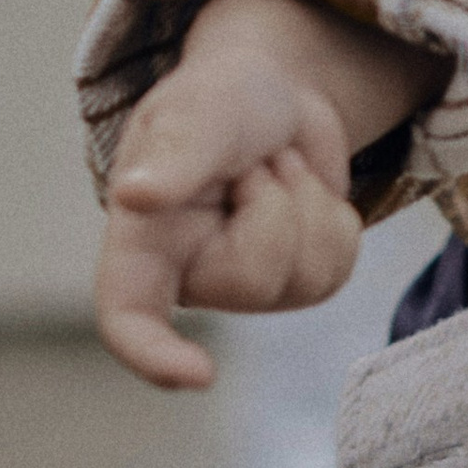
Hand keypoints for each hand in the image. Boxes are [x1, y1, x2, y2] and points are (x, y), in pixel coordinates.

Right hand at [94, 0, 440, 389]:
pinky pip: (338, 270)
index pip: (129, 320)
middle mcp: (189, 276)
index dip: (154, 357)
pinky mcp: (297, 282)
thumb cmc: (219, 100)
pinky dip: (334, 216)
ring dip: (306, 201)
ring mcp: (247, 288)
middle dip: (273, 202)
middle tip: (251, 162)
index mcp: (142, 242)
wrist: (276, 92)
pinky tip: (302, 190)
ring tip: (273, 170)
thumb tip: (136, 196)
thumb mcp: (199, 112)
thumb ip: (174, 158)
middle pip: (255, 280)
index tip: (198, 375)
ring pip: (306, 277)